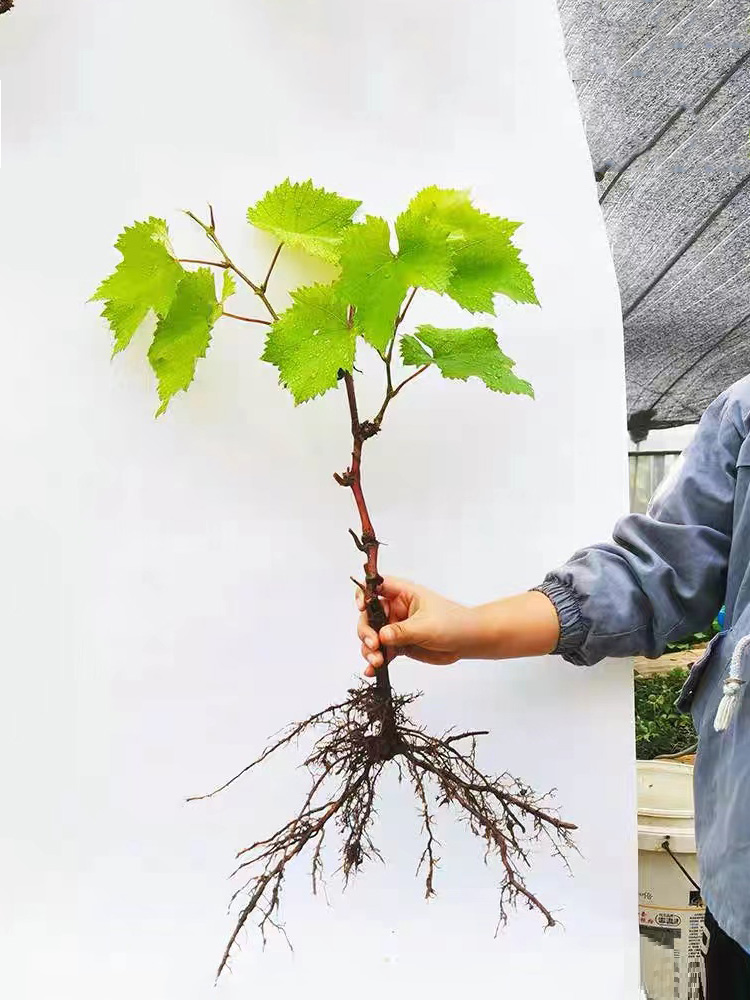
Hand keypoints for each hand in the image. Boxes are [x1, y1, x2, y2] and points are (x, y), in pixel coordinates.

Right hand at [355, 578, 560, 675]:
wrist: (469, 641)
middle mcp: (396, 609)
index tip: (361, 608)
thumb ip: (402, 631)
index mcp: (403, 593)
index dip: (363, 594)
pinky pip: (382, 652)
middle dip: (366, 631)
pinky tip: (372, 670)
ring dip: (369, 649)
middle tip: (373, 646)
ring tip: (377, 661)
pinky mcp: (400, 645)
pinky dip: (375, 661)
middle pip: (369, 616)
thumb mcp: (426, 626)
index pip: (375, 587)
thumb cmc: (453, 624)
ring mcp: (396, 628)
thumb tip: (381, 636)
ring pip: (373, 636)